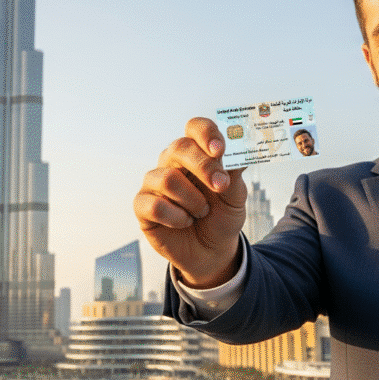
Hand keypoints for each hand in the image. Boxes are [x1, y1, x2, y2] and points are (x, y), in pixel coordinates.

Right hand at [134, 117, 246, 288]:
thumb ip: (233, 173)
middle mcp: (172, 162)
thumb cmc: (221, 216)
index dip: (206, 134)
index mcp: (196, 153)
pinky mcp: (142, 205)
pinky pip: (155, 205)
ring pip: (168, 178)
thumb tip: (236, 151)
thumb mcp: (236, 196)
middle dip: (204, 167)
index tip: (219, 150)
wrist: (212, 251)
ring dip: (193, 200)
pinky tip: (185, 222)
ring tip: (202, 212)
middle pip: (179, 148)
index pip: (195, 128)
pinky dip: (177, 217)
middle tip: (221, 186)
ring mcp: (154, 182)